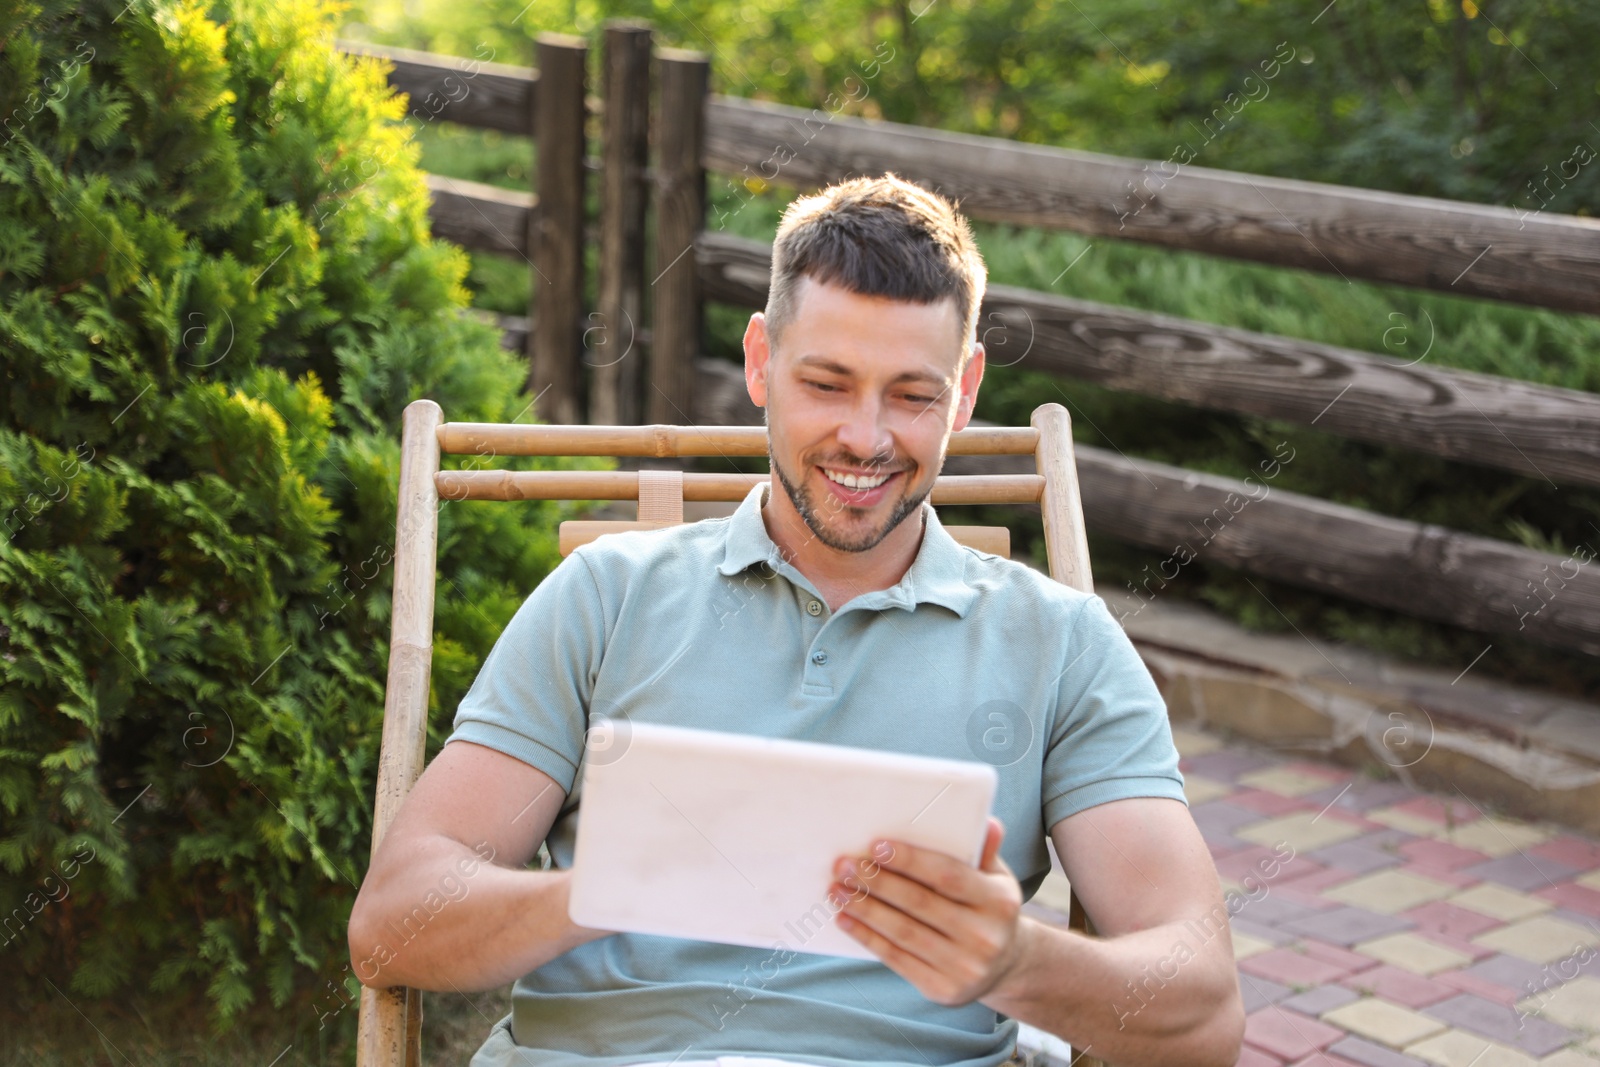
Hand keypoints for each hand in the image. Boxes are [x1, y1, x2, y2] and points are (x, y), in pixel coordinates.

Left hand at [829, 816, 1028, 1005]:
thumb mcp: (996, 878)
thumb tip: (986, 822)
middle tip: (844, 865)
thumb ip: (984, 850)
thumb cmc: (988, 908)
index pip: (948, 876)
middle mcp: (985, 937)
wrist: (1005, 965)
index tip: (875, 846)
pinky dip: (867, 938)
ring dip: (864, 909)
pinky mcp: (942, 989)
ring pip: (903, 932)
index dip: (910, 861)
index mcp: (999, 902)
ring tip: (837, 890)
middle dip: (876, 883)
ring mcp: (965, 967)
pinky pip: (897, 959)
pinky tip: (846, 919)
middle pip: (919, 904)